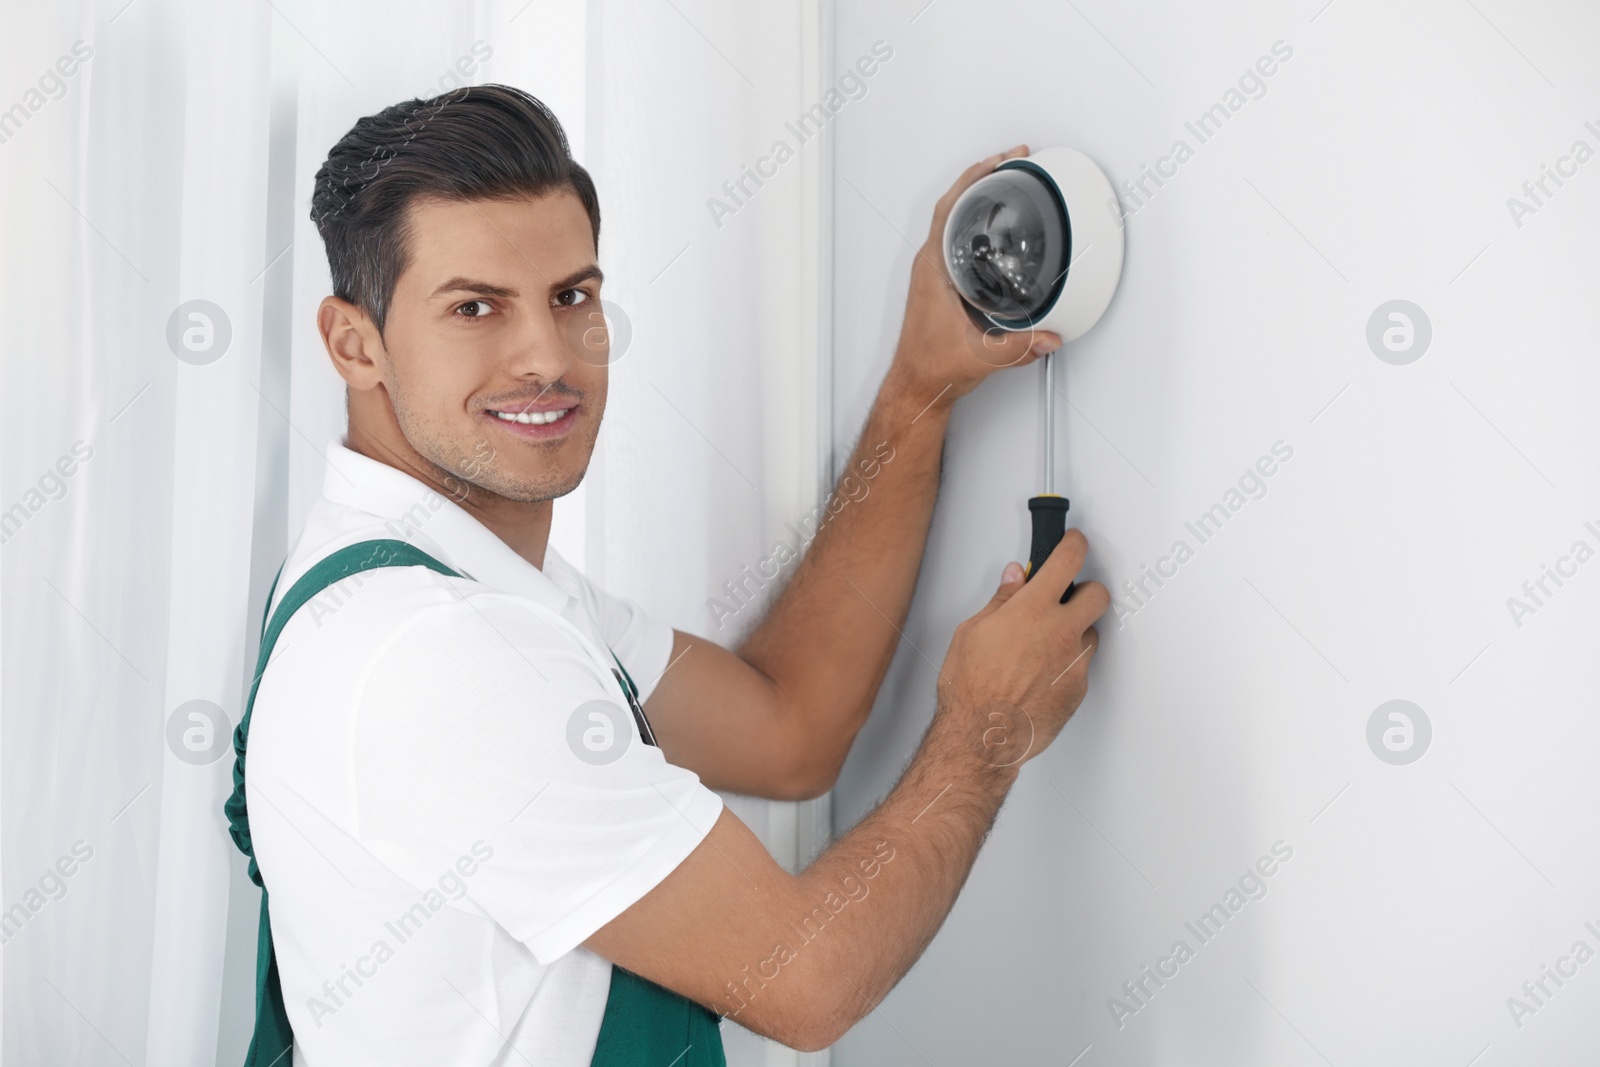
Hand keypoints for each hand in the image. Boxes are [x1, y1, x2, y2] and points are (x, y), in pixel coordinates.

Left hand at [888, 145, 1062, 409]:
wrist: (917, 385)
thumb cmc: (932, 367)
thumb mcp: (981, 357)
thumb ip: (1018, 348)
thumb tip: (1047, 337)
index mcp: (934, 271)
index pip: (949, 210)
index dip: (974, 180)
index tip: (999, 163)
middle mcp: (930, 265)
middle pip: (953, 205)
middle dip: (983, 178)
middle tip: (1012, 161)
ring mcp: (934, 271)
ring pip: (953, 220)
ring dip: (978, 197)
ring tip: (1006, 180)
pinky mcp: (941, 281)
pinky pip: (957, 238)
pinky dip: (975, 221)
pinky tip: (995, 221)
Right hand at [935, 531, 1108, 768]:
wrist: (983, 736)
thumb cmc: (970, 688)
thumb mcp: (972, 632)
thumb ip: (1001, 601)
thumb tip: (1015, 578)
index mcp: (1032, 610)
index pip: (1067, 561)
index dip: (1075, 545)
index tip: (1075, 542)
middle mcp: (1060, 632)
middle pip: (1098, 595)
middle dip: (1086, 591)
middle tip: (1068, 598)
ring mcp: (1074, 662)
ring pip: (1092, 633)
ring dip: (1076, 632)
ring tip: (1046, 646)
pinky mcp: (1079, 689)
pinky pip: (1082, 666)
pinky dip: (1068, 665)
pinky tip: (1042, 675)